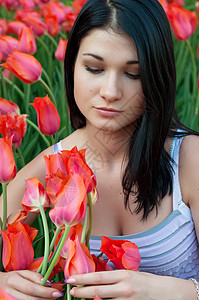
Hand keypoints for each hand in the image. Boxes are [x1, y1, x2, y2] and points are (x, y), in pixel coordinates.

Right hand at [0, 270, 63, 298]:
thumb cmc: (13, 277)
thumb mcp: (22, 273)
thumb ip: (34, 276)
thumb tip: (47, 282)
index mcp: (13, 281)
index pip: (31, 288)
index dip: (45, 291)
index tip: (57, 291)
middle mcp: (11, 293)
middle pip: (32, 299)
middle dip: (47, 298)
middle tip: (57, 295)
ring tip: (52, 297)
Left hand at [66, 269, 195, 298]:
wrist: (167, 293)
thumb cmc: (148, 281)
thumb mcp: (132, 274)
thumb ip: (116, 277)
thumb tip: (100, 279)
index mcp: (123, 275)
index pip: (99, 276)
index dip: (83, 278)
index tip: (72, 279)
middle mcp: (124, 288)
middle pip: (98, 290)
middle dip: (82, 291)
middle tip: (71, 290)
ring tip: (80, 297)